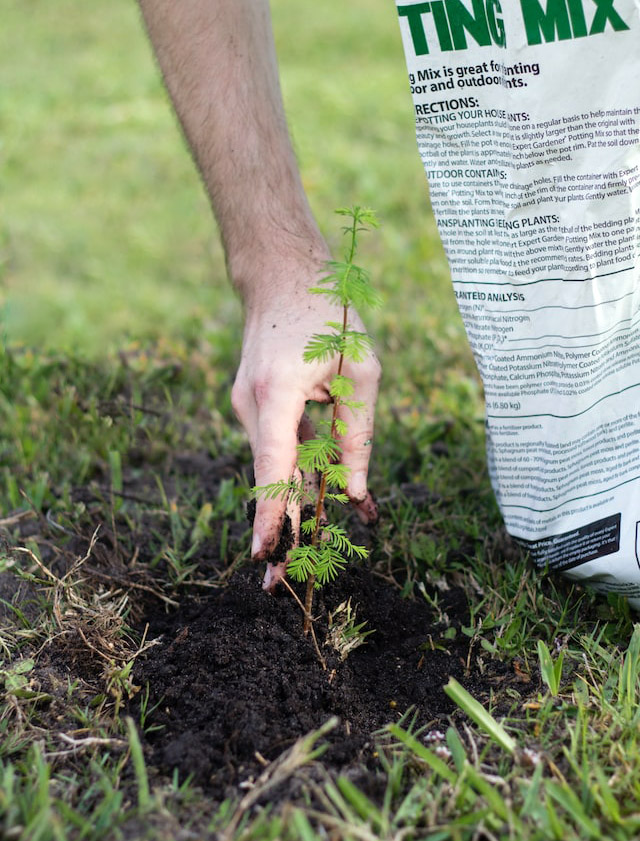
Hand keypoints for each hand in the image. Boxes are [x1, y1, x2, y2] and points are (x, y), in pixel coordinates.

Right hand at [231, 254, 379, 590]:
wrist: (282, 276)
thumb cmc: (328, 315)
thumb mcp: (361, 371)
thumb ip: (358, 435)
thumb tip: (354, 494)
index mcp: (277, 394)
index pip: (272, 465)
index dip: (269, 513)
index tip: (264, 554)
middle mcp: (251, 406)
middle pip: (269, 479)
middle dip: (276, 531)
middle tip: (277, 585)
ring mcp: (247, 407)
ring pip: (276, 466)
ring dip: (296, 503)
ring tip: (319, 542)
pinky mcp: (255, 408)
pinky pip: (278, 448)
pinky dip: (297, 474)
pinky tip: (320, 498)